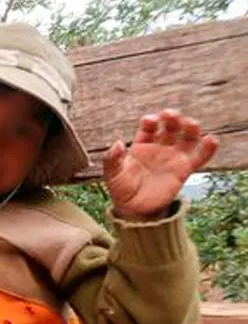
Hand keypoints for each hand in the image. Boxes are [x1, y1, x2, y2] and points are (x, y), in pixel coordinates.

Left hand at [103, 109, 218, 219]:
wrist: (134, 209)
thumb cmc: (121, 189)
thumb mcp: (112, 174)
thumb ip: (112, 159)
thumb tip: (118, 143)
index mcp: (141, 145)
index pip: (148, 127)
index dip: (150, 121)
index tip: (150, 121)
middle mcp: (159, 147)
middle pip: (169, 127)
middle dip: (171, 118)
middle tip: (170, 114)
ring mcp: (173, 157)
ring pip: (187, 138)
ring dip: (191, 128)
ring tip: (191, 124)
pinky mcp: (184, 170)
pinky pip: (199, 157)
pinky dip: (208, 148)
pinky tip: (211, 139)